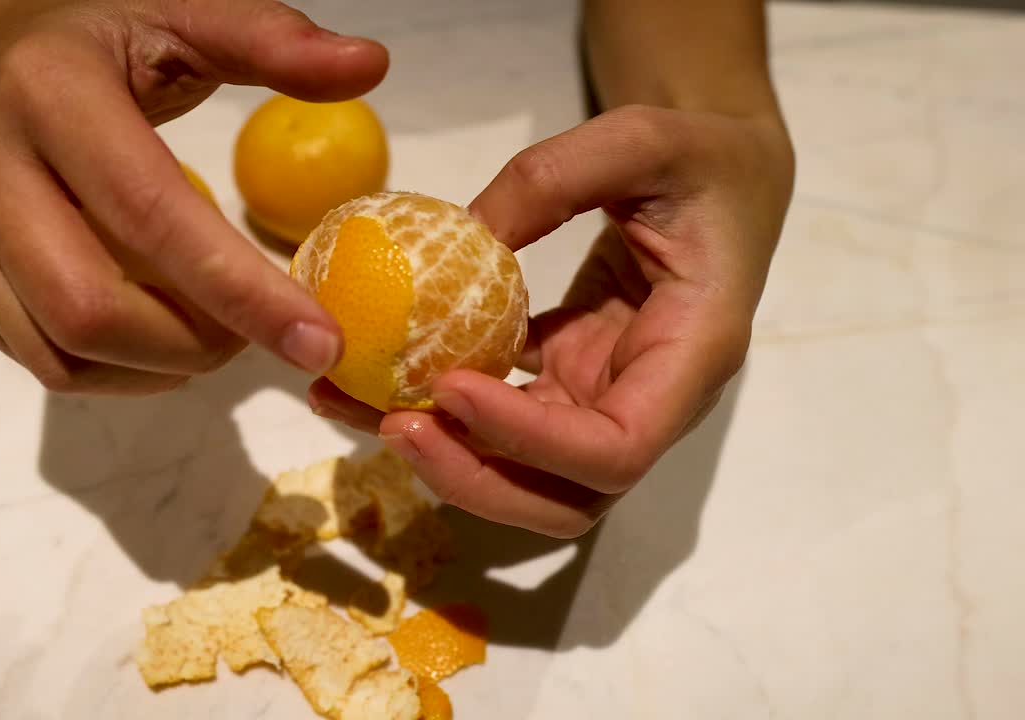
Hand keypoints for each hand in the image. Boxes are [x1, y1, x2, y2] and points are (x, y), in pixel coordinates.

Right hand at [0, 0, 386, 392]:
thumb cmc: (102, 42)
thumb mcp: (182, 17)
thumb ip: (271, 40)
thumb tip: (368, 66)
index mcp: (47, 93)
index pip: (150, 214)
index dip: (240, 290)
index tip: (319, 341)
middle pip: (87, 308)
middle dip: (193, 346)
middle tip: (257, 336)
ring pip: (56, 352)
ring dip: (156, 369)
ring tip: (214, 337)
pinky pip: (34, 357)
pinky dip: (112, 372)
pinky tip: (159, 338)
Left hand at [310, 105, 793, 536]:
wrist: (720, 184)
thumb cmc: (700, 161)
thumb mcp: (645, 138)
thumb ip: (559, 176)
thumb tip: (463, 235)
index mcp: (692, 356)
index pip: (618, 448)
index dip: (531, 442)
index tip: (450, 388)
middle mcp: (649, 401)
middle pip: (565, 496)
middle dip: (474, 477)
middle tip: (390, 423)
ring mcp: (603, 399)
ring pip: (525, 474)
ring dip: (443, 454)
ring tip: (357, 405)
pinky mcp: (565, 381)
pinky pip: (499, 418)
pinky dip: (441, 409)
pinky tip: (375, 376)